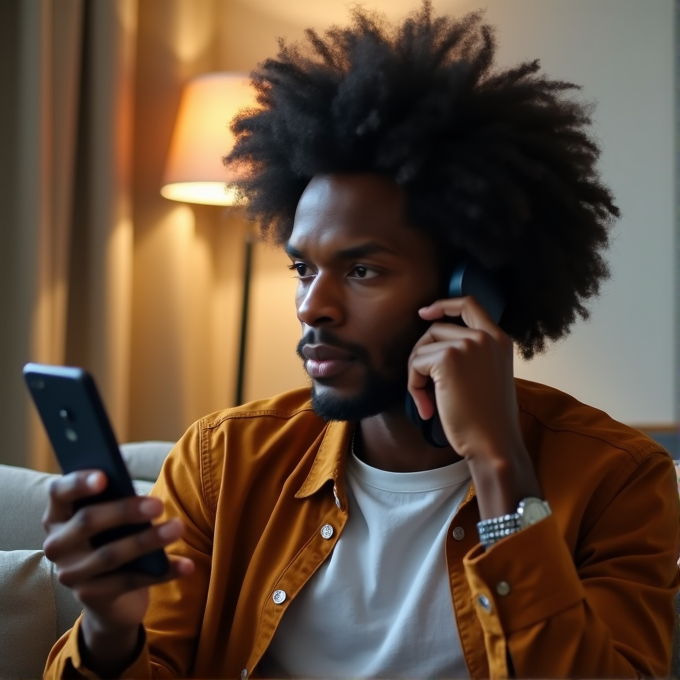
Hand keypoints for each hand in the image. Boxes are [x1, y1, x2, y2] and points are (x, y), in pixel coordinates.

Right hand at [42, 470, 193, 669]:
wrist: (110, 596)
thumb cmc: (113, 538)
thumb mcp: (110, 518)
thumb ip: (115, 501)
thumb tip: (137, 490)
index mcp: (59, 514)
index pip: (59, 492)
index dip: (79, 483)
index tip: (104, 477)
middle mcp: (57, 544)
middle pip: (88, 522)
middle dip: (125, 511)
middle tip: (159, 504)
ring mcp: (71, 573)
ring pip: (111, 554)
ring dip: (148, 540)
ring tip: (178, 528)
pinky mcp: (91, 597)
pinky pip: (130, 581)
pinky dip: (163, 571)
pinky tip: (186, 565)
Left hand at [407, 296, 541, 517]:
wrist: (493, 443)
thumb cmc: (487, 419)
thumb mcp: (487, 375)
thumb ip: (471, 354)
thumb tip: (431, 341)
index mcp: (500, 339)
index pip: (469, 303)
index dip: (444, 304)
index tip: (425, 312)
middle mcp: (485, 336)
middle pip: (436, 328)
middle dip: (423, 356)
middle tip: (426, 390)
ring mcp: (467, 344)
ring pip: (422, 347)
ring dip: (417, 375)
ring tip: (429, 402)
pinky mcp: (448, 358)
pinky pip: (415, 364)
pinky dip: (414, 387)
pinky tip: (427, 408)